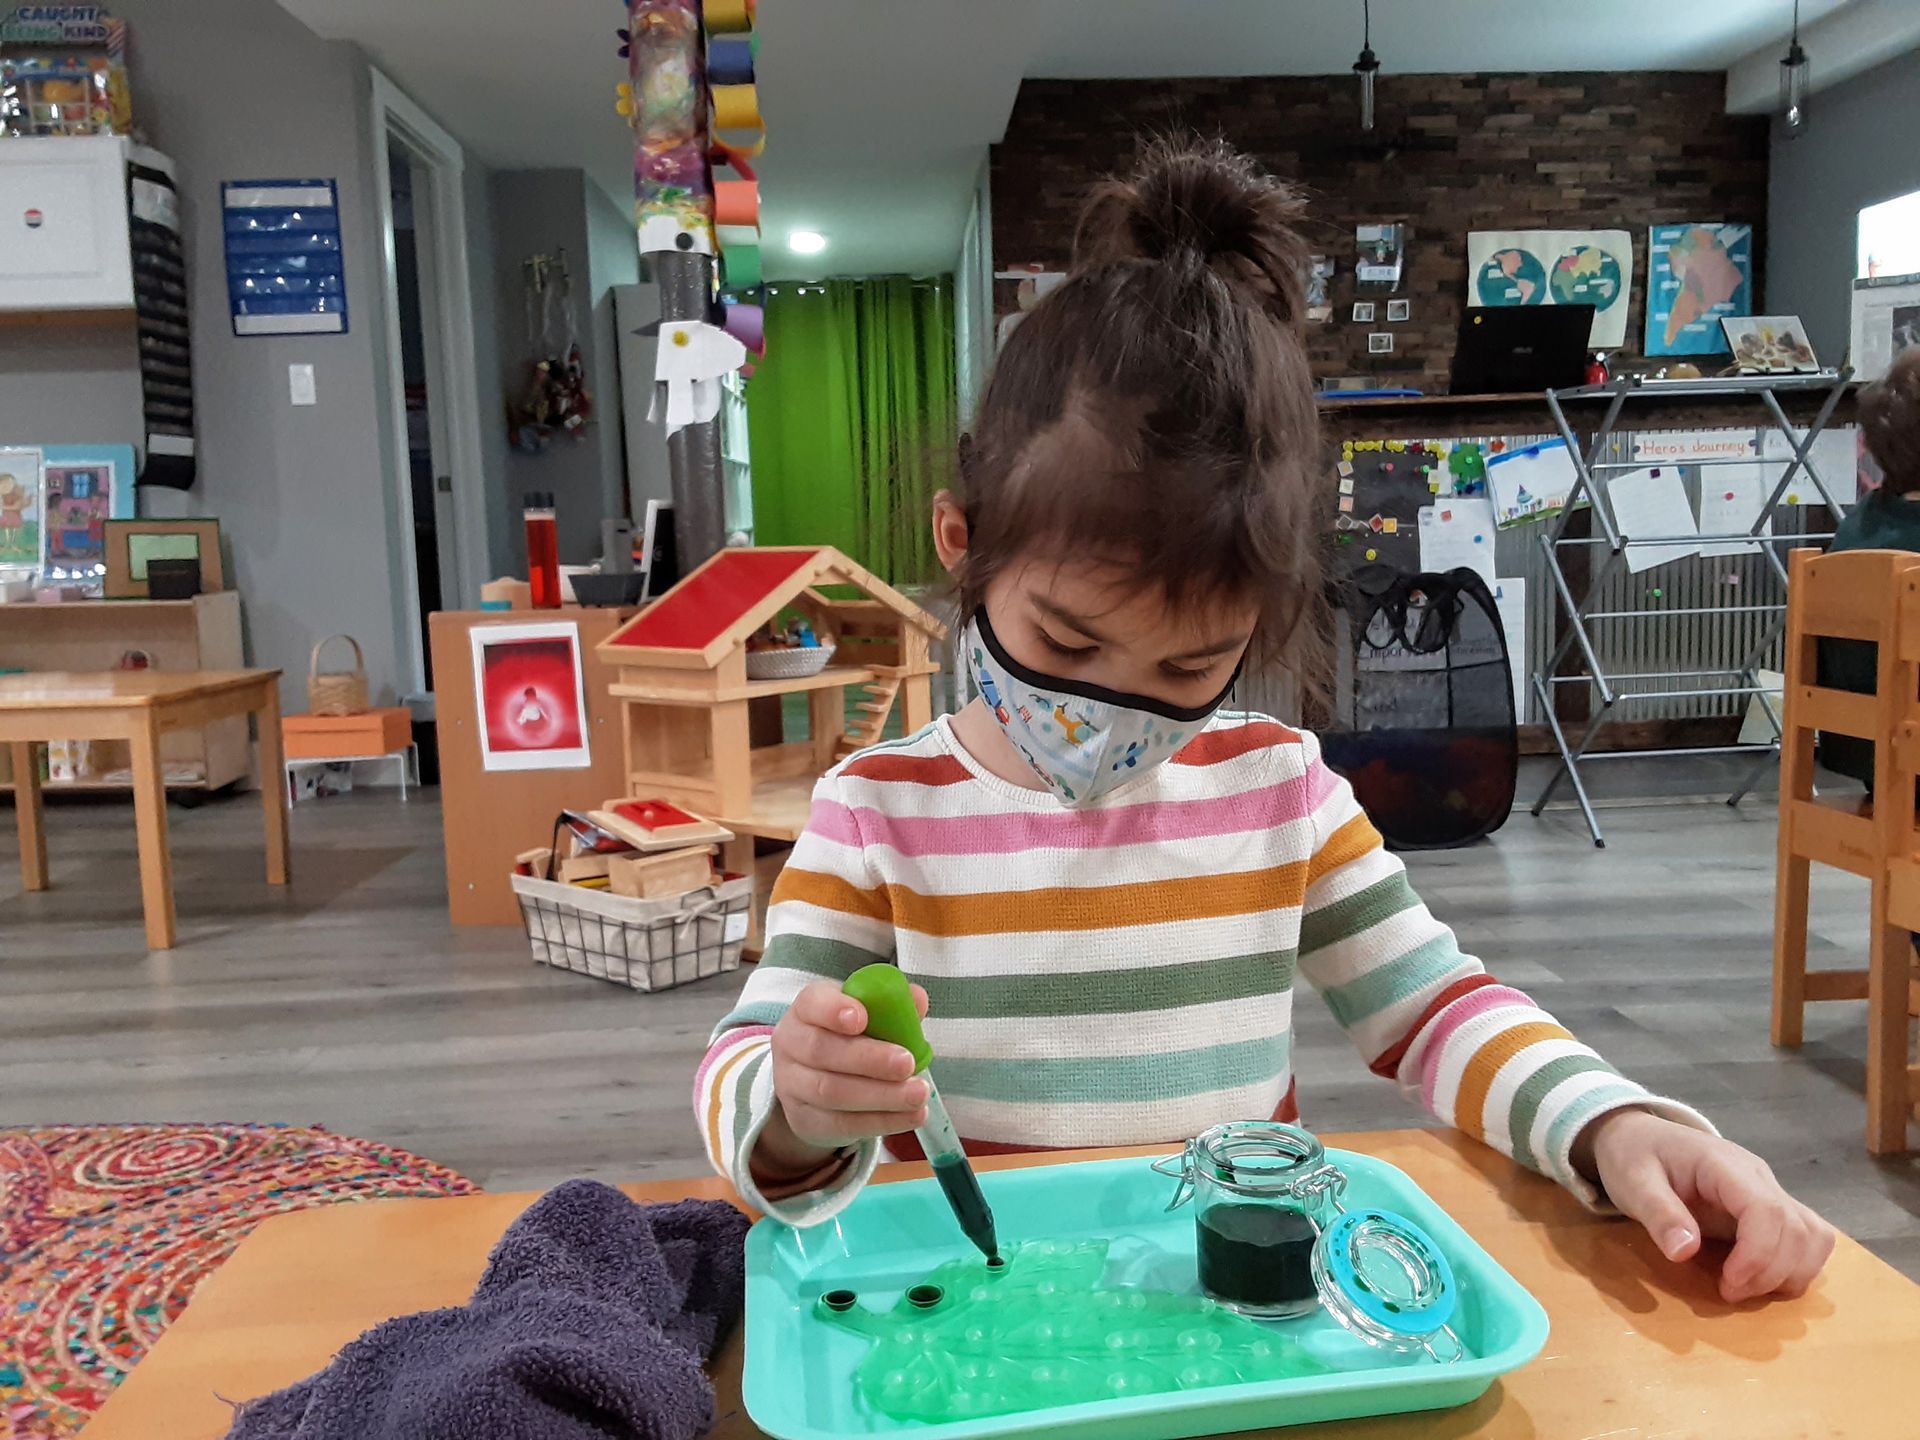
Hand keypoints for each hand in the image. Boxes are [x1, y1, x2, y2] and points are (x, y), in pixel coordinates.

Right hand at [754, 980, 930, 1179]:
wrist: (812, 1085)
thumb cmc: (846, 1039)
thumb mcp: (865, 1015)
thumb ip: (891, 1005)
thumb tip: (917, 998)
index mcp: (806, 1010)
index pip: (811, 1003)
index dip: (834, 1010)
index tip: (862, 1018)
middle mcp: (791, 1045)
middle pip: (821, 1051)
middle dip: (868, 1059)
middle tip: (907, 1063)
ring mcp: (793, 1086)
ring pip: (831, 1092)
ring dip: (881, 1095)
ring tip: (918, 1093)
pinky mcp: (805, 1120)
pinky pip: (842, 1123)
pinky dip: (882, 1120)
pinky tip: (911, 1115)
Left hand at [1578, 1108, 1834, 1302]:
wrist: (1638, 1136)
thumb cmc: (1634, 1156)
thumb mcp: (1632, 1182)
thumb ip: (1659, 1214)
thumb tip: (1685, 1252)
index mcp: (1724, 1165)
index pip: (1767, 1210)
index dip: (1759, 1256)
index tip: (1728, 1285)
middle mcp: (1758, 1176)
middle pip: (1798, 1229)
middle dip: (1772, 1273)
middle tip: (1729, 1292)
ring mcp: (1769, 1191)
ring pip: (1813, 1236)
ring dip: (1791, 1273)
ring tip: (1746, 1288)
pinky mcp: (1769, 1208)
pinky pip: (1806, 1238)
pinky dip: (1795, 1266)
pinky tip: (1760, 1279)